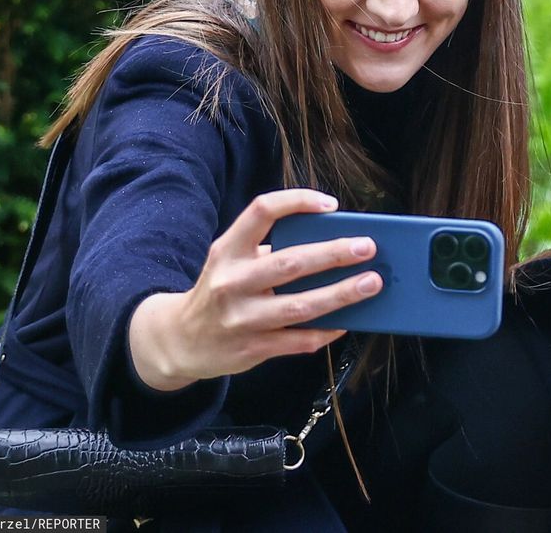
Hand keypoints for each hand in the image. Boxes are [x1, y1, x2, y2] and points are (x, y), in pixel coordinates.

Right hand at [129, 188, 383, 391]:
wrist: (178, 340)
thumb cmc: (219, 291)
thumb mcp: (230, 261)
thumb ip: (269, 250)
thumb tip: (332, 244)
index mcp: (227, 250)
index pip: (261, 212)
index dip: (297, 202)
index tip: (331, 204)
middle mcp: (231, 282)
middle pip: (290, 262)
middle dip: (334, 254)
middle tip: (367, 247)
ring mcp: (241, 318)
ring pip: (300, 306)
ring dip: (341, 294)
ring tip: (371, 284)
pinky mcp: (251, 349)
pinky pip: (298, 340)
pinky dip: (327, 330)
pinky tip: (349, 321)